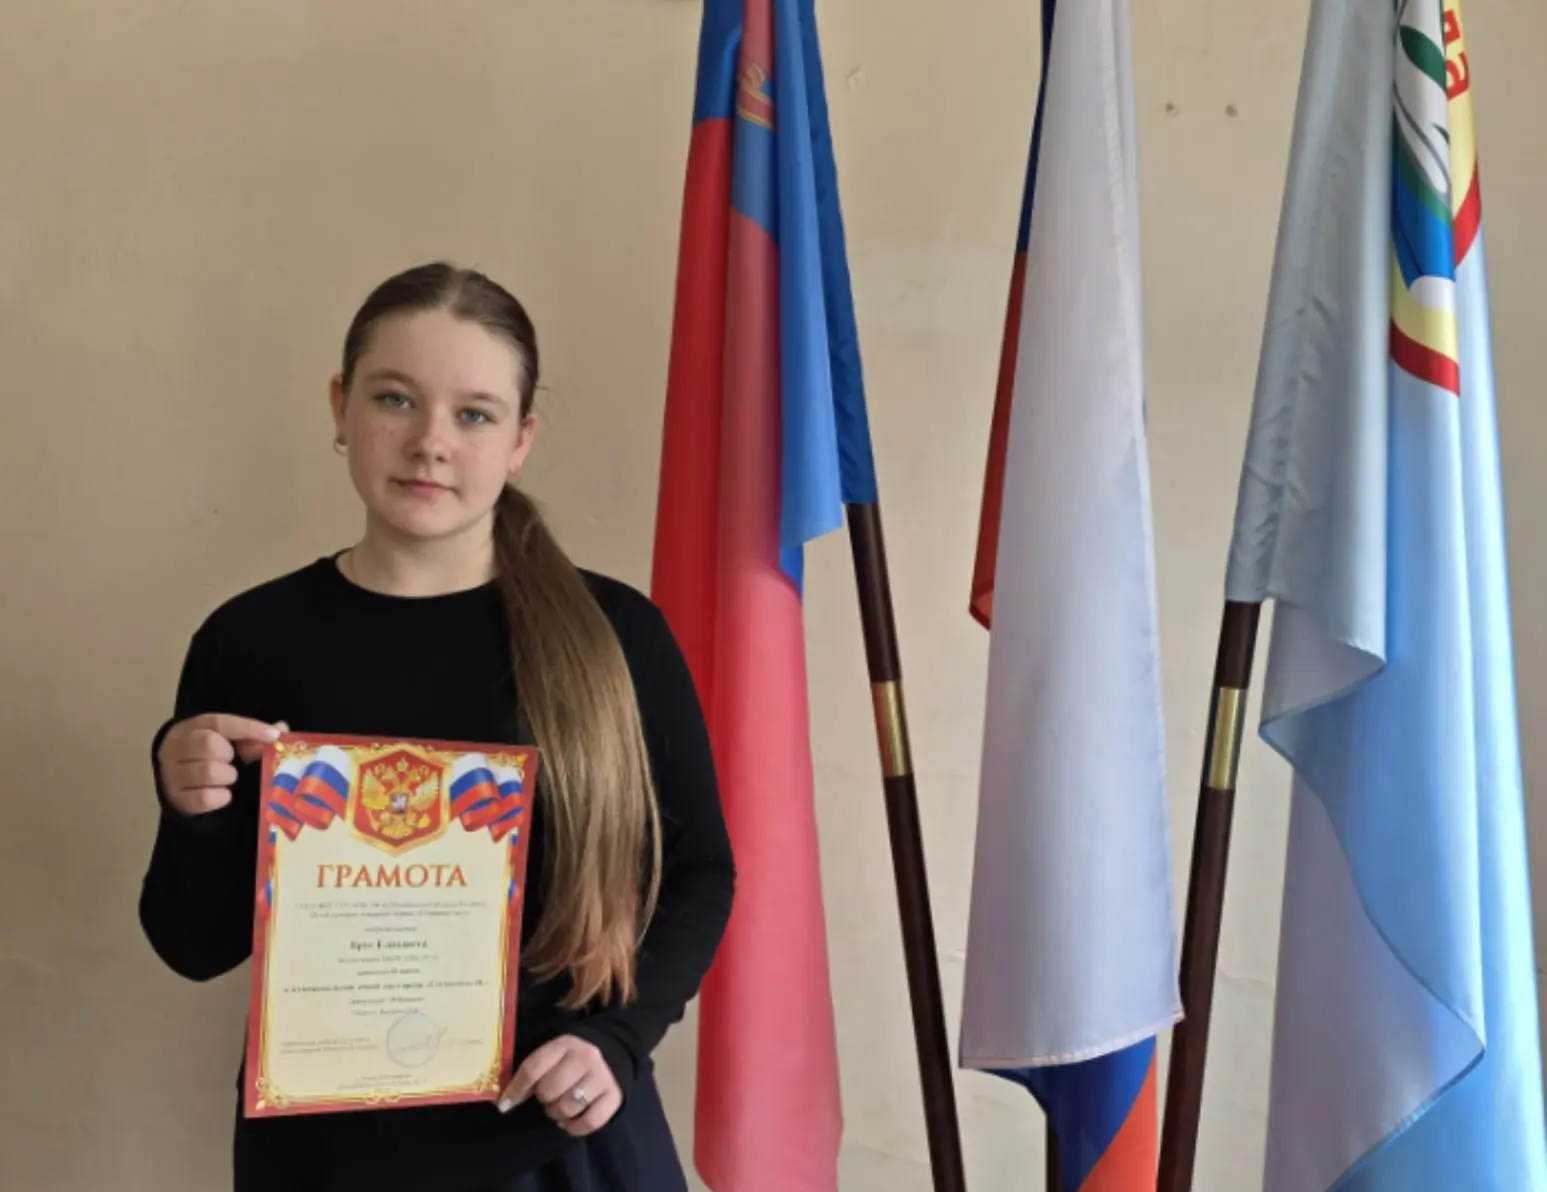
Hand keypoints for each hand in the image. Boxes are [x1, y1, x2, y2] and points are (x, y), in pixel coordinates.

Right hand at [156, 714, 285, 815]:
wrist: (179, 780)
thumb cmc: (210, 755)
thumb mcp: (228, 740)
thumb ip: (252, 736)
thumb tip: (280, 731)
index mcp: (193, 727)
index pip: (219, 722)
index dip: (248, 728)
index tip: (272, 736)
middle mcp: (176, 747)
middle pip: (208, 744)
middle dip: (229, 754)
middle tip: (232, 760)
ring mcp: (173, 774)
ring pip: (207, 772)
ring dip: (227, 776)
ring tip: (227, 777)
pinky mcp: (176, 799)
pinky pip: (204, 798)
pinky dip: (221, 797)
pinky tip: (223, 794)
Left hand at [498, 1035, 621, 1135]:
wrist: (614, 1050)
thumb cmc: (573, 1056)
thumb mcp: (554, 1052)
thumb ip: (532, 1070)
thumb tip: (504, 1101)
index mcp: (565, 1044)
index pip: (533, 1068)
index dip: (516, 1090)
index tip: (504, 1106)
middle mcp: (585, 1058)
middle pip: (549, 1090)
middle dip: (543, 1099)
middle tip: (548, 1096)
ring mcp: (602, 1077)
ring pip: (567, 1107)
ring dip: (557, 1113)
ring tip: (559, 1105)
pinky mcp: (614, 1096)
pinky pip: (589, 1122)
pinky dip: (575, 1127)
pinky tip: (570, 1120)